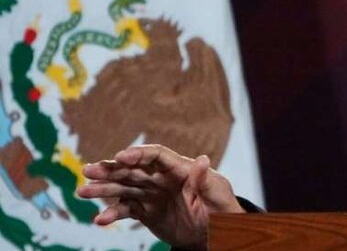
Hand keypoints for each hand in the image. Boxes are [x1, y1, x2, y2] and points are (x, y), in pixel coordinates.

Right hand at [78, 144, 244, 250]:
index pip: (157, 156)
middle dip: (111, 169)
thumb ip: (206, 180)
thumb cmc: (222, 210)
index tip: (120, 157)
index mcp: (180, 168)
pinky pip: (126, 210)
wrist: (216, 233)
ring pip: (124, 188)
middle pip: (133, 169)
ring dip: (103, 189)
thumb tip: (202, 159)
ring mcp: (152, 194)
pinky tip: (100, 220)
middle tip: (88, 171)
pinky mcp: (146, 211)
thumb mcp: (218, 195)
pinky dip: (112, 214)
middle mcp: (162, 178)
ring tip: (82, 191)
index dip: (138, 154)